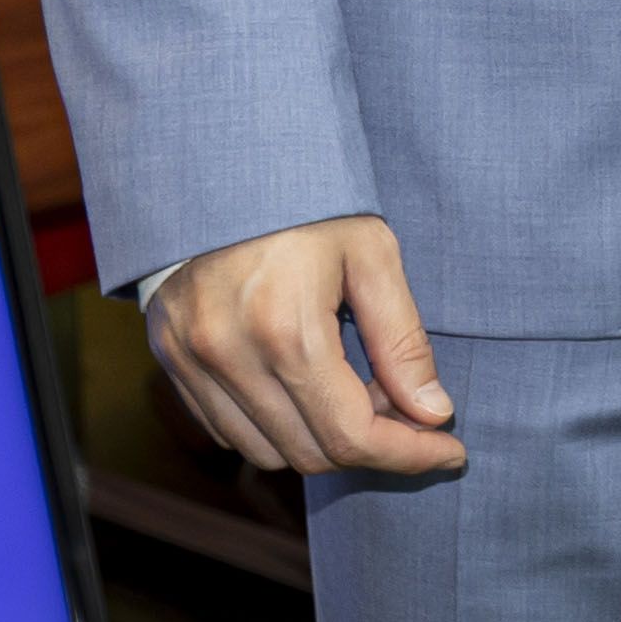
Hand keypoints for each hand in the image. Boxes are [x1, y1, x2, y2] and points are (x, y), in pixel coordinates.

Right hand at [148, 214, 465, 479]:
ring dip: (321, 441)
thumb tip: (433, 414)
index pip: (352, 434)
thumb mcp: (372, 253)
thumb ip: (403, 340)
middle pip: (311, 453)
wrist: (218, 167)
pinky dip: (274, 429)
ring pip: (266, 452)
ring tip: (357, 392)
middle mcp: (228, 356)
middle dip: (372, 447)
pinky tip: (307, 391)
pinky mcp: (169, 361)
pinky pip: (226, 430)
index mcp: (284, 329)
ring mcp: (190, 362)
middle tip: (410, 413)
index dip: (409, 454)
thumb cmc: (307, 204)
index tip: (451, 451)